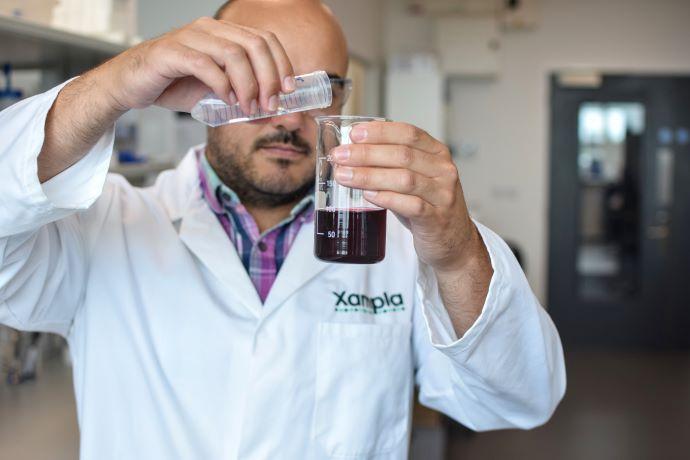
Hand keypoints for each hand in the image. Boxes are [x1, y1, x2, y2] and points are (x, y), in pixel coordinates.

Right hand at [37, 17, 294, 182]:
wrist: (129, 86)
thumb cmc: (173, 85)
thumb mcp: (216, 95)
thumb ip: (243, 100)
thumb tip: (273, 114)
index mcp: (223, 33)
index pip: (265, 39)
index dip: (282, 64)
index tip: (289, 92)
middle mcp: (209, 29)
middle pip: (255, 44)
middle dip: (269, 78)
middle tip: (271, 105)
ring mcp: (190, 37)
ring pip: (234, 54)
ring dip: (248, 85)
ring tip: (248, 108)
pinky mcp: (171, 52)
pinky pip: (206, 64)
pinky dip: (222, 85)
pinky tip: (225, 101)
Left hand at [330, 122, 484, 273]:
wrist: (454, 242)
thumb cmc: (428, 207)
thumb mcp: (415, 179)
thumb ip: (391, 165)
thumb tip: (351, 154)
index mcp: (437, 154)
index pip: (408, 134)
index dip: (380, 132)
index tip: (354, 134)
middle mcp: (443, 171)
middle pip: (402, 155)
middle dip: (366, 154)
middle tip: (340, 156)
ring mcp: (443, 195)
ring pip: (404, 179)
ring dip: (370, 176)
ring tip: (345, 176)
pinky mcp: (436, 219)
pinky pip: (411, 205)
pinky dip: (387, 198)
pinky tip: (368, 195)